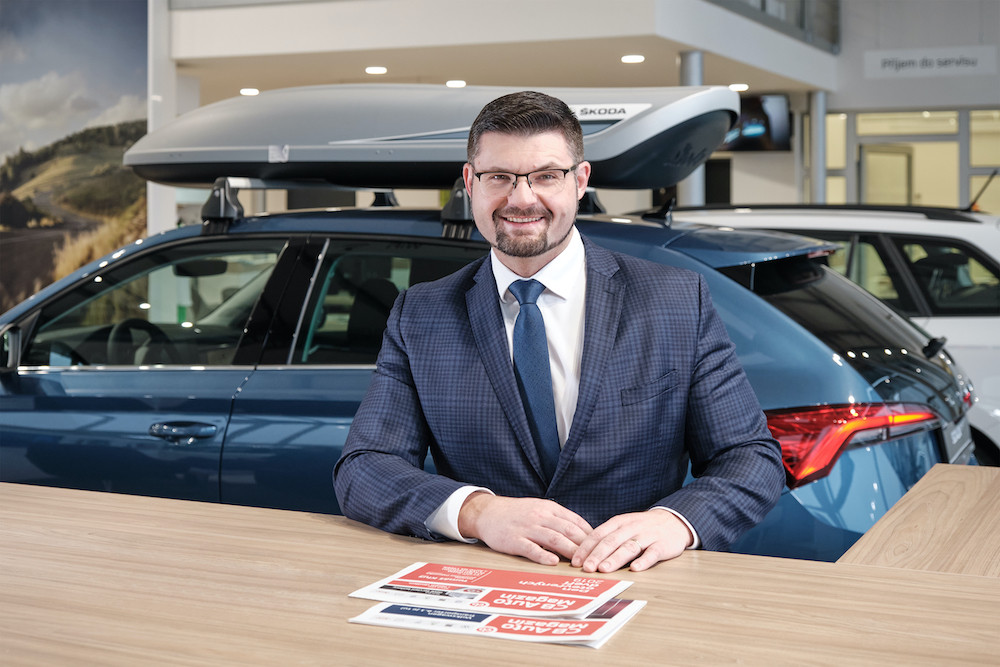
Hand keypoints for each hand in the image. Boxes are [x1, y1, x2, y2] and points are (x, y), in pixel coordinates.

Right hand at [457, 493, 592, 565]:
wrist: (488, 512)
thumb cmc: (517, 513)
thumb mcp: (540, 508)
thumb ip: (559, 519)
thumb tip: (583, 533)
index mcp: (549, 508)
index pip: (575, 521)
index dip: (590, 535)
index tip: (602, 547)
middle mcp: (540, 516)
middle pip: (568, 530)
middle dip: (584, 545)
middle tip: (597, 559)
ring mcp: (527, 528)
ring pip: (553, 539)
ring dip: (569, 551)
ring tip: (581, 563)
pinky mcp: (514, 540)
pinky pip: (530, 548)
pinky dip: (542, 555)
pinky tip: (553, 562)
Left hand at [571, 509, 693, 572]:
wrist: (673, 521)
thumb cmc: (642, 527)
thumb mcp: (623, 526)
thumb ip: (607, 537)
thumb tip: (583, 554)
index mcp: (619, 522)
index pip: (599, 534)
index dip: (586, 547)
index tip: (576, 561)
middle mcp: (631, 527)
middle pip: (612, 541)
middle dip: (597, 555)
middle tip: (586, 568)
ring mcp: (647, 536)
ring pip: (629, 547)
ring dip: (615, 559)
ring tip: (604, 569)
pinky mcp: (662, 545)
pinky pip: (652, 553)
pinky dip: (644, 561)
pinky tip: (635, 569)